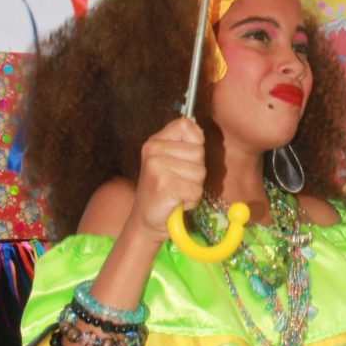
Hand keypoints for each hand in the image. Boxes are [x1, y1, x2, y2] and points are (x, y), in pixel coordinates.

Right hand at [129, 116, 205, 236]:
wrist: (145, 221)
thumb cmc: (163, 190)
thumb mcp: (169, 161)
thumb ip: (184, 144)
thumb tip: (199, 129)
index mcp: (154, 142)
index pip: (185, 124)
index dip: (194, 141)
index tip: (184, 158)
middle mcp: (153, 152)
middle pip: (198, 152)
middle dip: (195, 170)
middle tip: (178, 181)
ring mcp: (158, 169)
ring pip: (200, 172)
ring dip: (194, 187)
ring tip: (176, 192)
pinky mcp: (165, 187)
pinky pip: (196, 191)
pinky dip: (191, 201)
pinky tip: (176, 202)